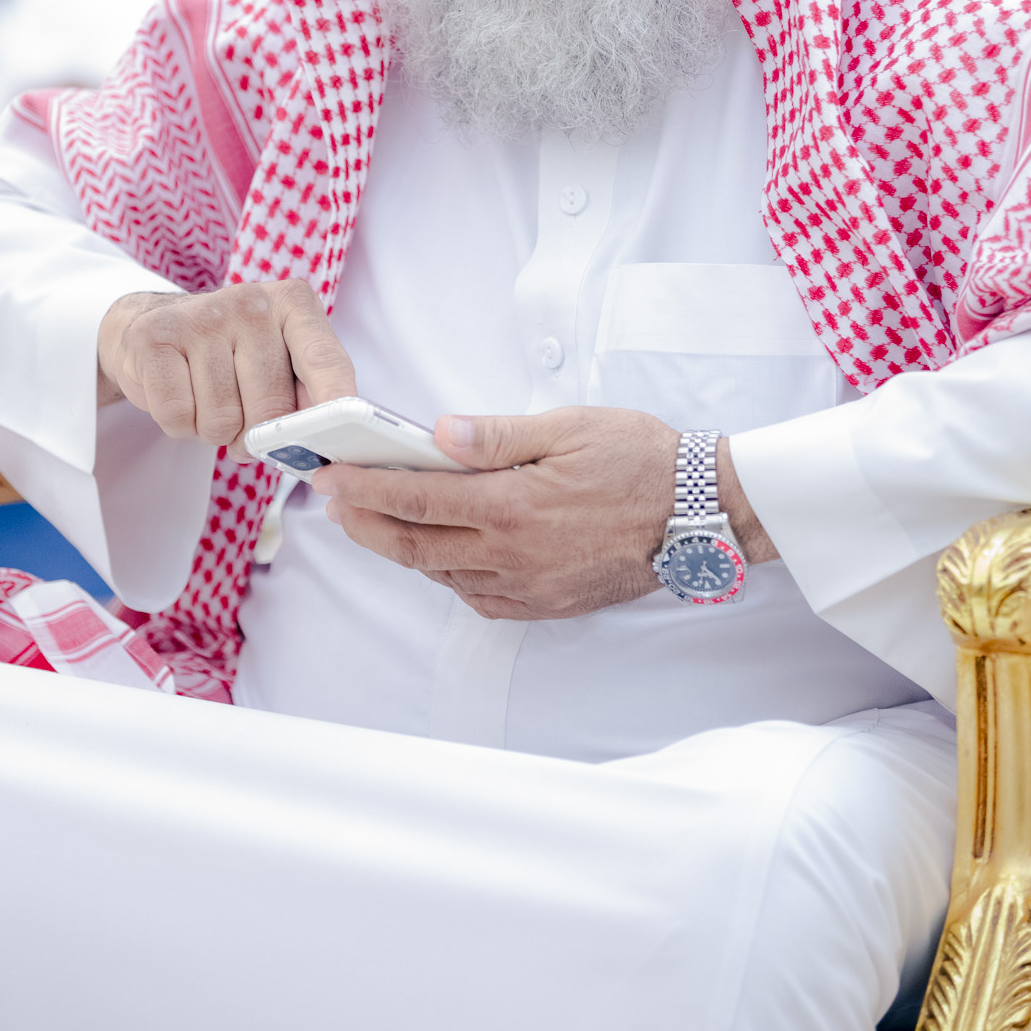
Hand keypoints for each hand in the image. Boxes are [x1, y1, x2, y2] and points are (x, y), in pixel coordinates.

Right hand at [96, 281, 354, 453]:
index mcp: (293, 303)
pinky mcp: (154, 337)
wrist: (154, 325)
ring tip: (206, 398)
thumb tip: (321, 441)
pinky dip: (180, 426)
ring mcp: (201, 316)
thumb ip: (307, 392)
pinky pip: (178, 417)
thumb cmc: (230, 353)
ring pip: (222, 421)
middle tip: (242, 419)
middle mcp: (251, 301)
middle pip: (270, 407)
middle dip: (255, 436)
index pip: (324, 360)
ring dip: (213, 431)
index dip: (335, 401)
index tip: (341, 434)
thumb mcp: (279, 359)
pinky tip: (181, 395)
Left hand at [314, 407, 678, 620]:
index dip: (364, 489)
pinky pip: (479, 597)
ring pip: (444, 573)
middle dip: (366, 523)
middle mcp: (513, 555)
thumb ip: (497, 436)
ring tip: (376, 523)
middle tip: (335, 505)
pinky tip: (438, 556)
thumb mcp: (569, 427)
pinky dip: (448, 575)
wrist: (701, 512)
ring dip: (402, 549)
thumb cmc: (640, 460)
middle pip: (416, 544)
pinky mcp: (548, 604)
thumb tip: (439, 435)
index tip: (329, 479)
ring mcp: (530, 586)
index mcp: (513, 506)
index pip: (416, 498)